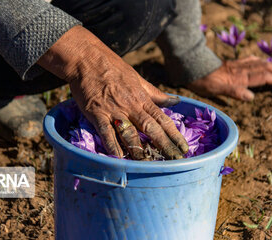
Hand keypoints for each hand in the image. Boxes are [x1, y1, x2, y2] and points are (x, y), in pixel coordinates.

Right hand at [38, 26, 187, 159]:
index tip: (184, 148)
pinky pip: (106, 132)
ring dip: (139, 149)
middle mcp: (131, 106)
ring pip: (129, 132)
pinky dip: (112, 145)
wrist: (87, 58)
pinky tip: (118, 157)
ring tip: (148, 163)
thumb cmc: (114, 67)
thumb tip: (176, 100)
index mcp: (142, 98)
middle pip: (151, 128)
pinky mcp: (97, 113)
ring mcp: (114, 110)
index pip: (162, 119)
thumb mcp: (138, 79)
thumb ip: (156, 94)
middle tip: (175, 160)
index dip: (174, 135)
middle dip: (164, 145)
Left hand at [187, 56, 271, 100]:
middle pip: (264, 67)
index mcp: (239, 78)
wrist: (191, 68)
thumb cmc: (202, 82)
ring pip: (257, 62)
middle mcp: (240, 70)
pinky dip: (257, 60)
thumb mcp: (217, 90)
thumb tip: (252, 97)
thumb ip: (235, 92)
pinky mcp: (230, 64)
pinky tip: (258, 60)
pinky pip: (247, 60)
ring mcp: (235, 66)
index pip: (263, 77)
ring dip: (270, 64)